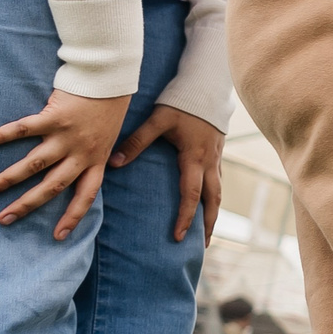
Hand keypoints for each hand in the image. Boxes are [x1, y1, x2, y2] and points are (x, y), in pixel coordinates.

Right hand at [0, 90, 128, 238]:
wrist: (110, 78)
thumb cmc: (108, 108)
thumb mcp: (109, 137)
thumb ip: (99, 154)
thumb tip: (107, 169)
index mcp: (97, 160)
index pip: (87, 195)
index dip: (73, 216)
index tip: (58, 236)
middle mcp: (82, 153)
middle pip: (52, 186)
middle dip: (27, 204)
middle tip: (4, 219)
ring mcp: (67, 136)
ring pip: (34, 164)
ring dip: (8, 179)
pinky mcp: (54, 116)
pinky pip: (23, 129)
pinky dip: (0, 136)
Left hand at [112, 104, 226, 241]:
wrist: (206, 88)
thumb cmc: (180, 104)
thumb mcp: (157, 120)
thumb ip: (136, 142)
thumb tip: (113, 162)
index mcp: (194, 158)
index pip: (191, 194)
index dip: (185, 217)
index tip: (177, 236)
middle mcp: (209, 162)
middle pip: (213, 200)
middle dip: (207, 224)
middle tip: (201, 246)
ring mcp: (216, 159)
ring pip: (219, 193)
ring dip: (214, 214)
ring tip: (207, 233)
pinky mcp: (218, 154)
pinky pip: (219, 182)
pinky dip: (215, 198)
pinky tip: (209, 205)